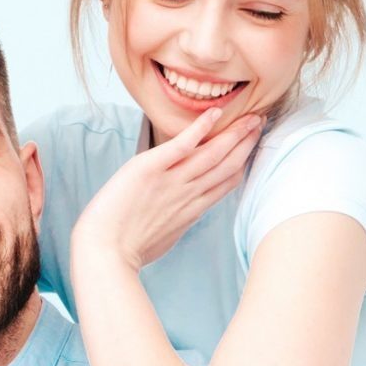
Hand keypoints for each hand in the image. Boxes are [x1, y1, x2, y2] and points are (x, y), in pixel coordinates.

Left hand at [72, 107, 261, 270]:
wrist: (104, 252)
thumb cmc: (126, 251)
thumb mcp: (162, 238)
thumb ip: (175, 221)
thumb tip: (179, 217)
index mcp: (191, 210)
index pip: (226, 183)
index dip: (243, 163)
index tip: (253, 148)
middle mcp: (187, 194)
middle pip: (227, 165)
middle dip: (246, 143)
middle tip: (261, 123)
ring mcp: (171, 181)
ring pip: (213, 154)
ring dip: (234, 133)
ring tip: (250, 116)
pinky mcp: (151, 168)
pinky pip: (182, 144)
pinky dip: (200, 128)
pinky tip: (215, 113)